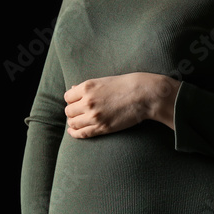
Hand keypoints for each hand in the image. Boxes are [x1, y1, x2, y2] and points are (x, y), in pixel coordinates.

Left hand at [64, 72, 179, 137]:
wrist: (145, 95)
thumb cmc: (127, 85)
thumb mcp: (105, 80)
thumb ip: (87, 87)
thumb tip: (73, 88)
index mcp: (87, 87)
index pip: (68, 97)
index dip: (72, 100)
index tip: (76, 102)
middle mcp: (88, 102)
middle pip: (69, 111)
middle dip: (72, 112)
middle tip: (78, 113)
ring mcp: (94, 116)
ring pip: (73, 123)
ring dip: (74, 122)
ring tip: (78, 121)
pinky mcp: (102, 128)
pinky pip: (82, 133)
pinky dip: (75, 133)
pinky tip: (74, 131)